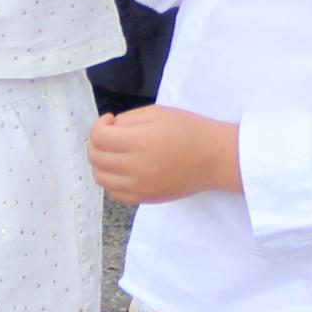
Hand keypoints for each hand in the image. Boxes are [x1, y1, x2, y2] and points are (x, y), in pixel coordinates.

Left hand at [89, 105, 240, 205]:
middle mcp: (136, 167)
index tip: (110, 121)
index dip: (98, 125)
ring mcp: (140, 187)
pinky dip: (111, 180)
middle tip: (109, 135)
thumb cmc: (190, 130)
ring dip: (100, 162)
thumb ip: (128, 119)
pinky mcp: (146, 198)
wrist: (215, 158)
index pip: (98, 138)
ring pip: (101, 178)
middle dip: (96, 143)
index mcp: (140, 141)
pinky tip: (121, 169)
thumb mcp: (158, 112)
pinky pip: (115, 193)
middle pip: (95, 158)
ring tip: (114, 152)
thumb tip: (108, 130)